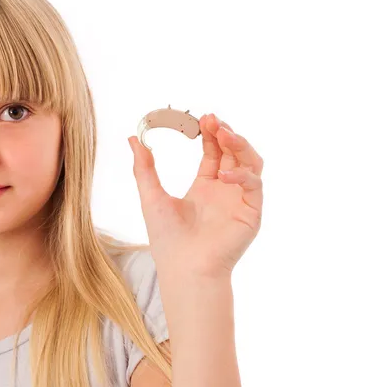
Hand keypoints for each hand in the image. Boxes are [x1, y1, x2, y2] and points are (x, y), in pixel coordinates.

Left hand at [128, 113, 263, 278]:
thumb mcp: (151, 196)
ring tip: (223, 133)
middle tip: (212, 119)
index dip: (209, 133)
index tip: (200, 118)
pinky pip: (254, 186)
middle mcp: (225, 191)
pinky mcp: (251, 213)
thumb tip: (131, 137)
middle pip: (234, 152)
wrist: (183, 269)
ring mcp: (240, 201)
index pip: (214, 152)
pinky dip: (242, 175)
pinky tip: (224, 174)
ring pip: (251, 162)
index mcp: (206, 187)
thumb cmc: (167, 239)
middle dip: (225, 133)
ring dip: (240, 145)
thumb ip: (144, 167)